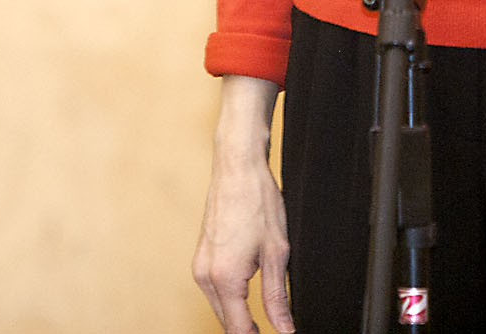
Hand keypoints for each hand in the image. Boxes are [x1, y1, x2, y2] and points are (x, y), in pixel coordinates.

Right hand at [193, 76, 293, 333]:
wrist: (237, 167)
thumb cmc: (258, 202)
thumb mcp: (277, 253)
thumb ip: (277, 297)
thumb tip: (284, 329)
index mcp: (225, 277)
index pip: (238, 329)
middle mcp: (205, 275)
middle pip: (226, 322)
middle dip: (246, 332)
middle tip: (275, 330)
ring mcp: (200, 265)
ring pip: (220, 307)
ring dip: (238, 317)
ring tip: (263, 323)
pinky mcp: (201, 256)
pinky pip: (215, 290)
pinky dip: (230, 299)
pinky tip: (247, 299)